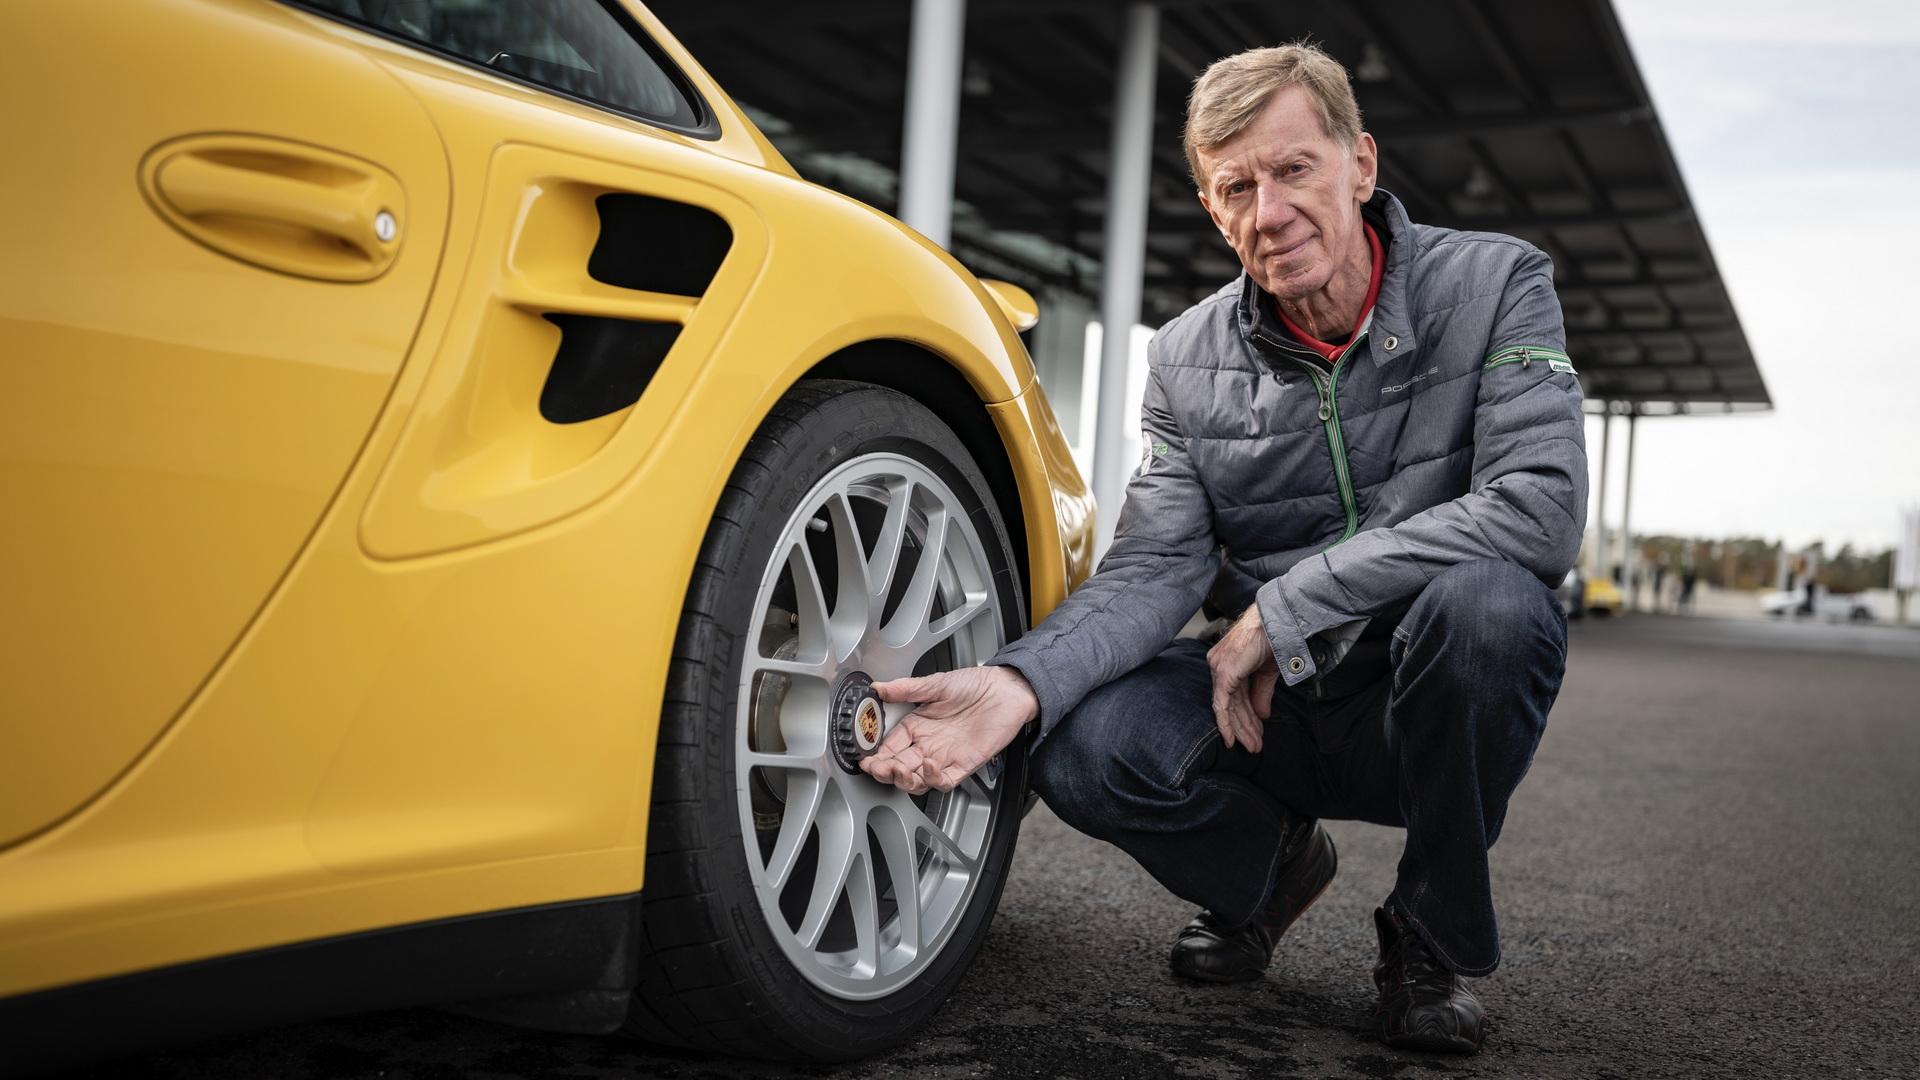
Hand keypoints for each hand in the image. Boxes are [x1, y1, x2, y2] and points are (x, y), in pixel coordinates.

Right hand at [860, 665, 1039, 793]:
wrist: (1006, 690)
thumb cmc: (975, 684)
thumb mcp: (936, 683)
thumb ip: (905, 688)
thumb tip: (878, 688)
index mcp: (917, 726)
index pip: (890, 747)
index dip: (877, 756)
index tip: (867, 759)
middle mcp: (928, 744)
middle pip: (900, 768)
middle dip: (886, 771)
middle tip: (878, 768)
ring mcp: (945, 756)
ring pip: (918, 780)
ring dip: (905, 779)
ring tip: (899, 770)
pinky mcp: (964, 764)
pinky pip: (945, 780)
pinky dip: (934, 779)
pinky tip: (928, 766)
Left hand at [1207, 605, 1277, 752]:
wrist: (1276, 623)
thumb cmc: (1271, 640)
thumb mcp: (1267, 672)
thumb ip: (1261, 693)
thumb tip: (1262, 715)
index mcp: (1227, 663)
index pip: (1234, 696)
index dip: (1245, 717)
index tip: (1254, 733)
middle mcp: (1218, 666)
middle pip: (1230, 704)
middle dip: (1243, 727)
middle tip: (1254, 745)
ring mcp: (1219, 669)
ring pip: (1226, 707)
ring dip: (1240, 729)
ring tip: (1252, 746)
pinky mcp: (1224, 673)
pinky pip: (1222, 704)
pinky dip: (1226, 723)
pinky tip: (1232, 738)